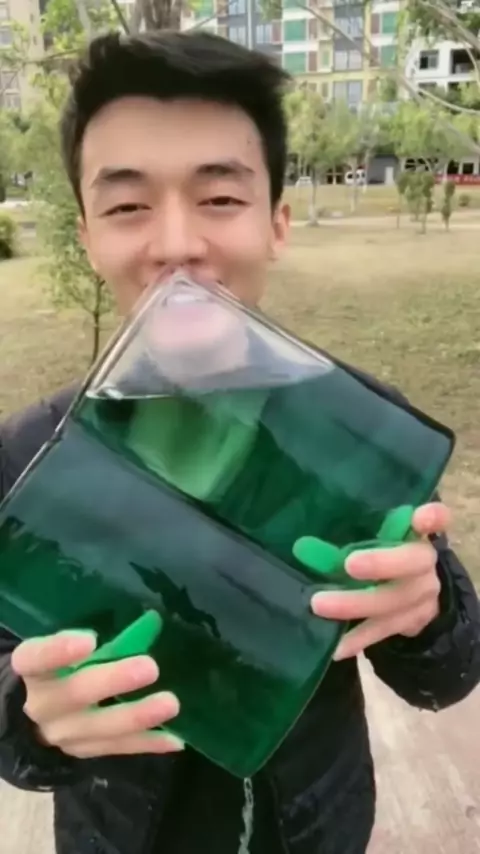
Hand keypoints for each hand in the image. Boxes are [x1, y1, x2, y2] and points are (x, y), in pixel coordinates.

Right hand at [11, 631, 182, 758]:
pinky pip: (119, 748)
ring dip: (138, 715)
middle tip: (150, 667)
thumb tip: (149, 623)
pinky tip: (177, 739)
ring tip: (171, 703)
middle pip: (75, 694)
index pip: (36, 659)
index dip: (59, 651)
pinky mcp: (85, 751)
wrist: (37, 715)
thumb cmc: (60, 665)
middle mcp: (43, 704)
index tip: (89, 639)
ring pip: (100, 727)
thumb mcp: (64, 647)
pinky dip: (149, 743)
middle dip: (114, 680)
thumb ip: (93, 639)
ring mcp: (64, 733)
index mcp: (33, 670)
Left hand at [311, 503, 449, 660]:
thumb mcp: (374, 538)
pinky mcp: (412, 623)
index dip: (431, 517)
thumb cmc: (383, 553)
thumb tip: (301, 547)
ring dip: (356, 604)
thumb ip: (350, 535)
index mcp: (417, 532)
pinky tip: (334, 646)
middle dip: (381, 563)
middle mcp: (425, 563)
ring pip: (394, 602)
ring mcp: (422, 596)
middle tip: (348, 564)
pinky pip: (383, 631)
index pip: (437, 518)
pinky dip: (357, 638)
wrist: (413, 593)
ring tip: (319, 605)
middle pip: (413, 563)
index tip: (419, 518)